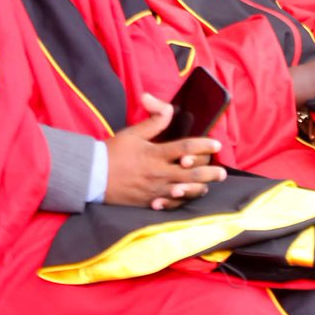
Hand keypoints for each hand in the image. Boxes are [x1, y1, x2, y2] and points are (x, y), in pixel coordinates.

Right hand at [103, 93, 226, 210]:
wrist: (91, 176)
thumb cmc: (112, 152)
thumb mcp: (133, 133)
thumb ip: (154, 122)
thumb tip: (170, 109)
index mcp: (156, 153)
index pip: (187, 148)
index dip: (205, 145)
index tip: (217, 144)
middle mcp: (158, 173)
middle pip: (192, 173)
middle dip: (210, 173)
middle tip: (222, 173)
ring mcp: (154, 190)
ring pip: (184, 192)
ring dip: (199, 189)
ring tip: (208, 187)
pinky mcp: (147, 202)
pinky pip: (169, 205)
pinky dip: (180, 202)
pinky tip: (186, 199)